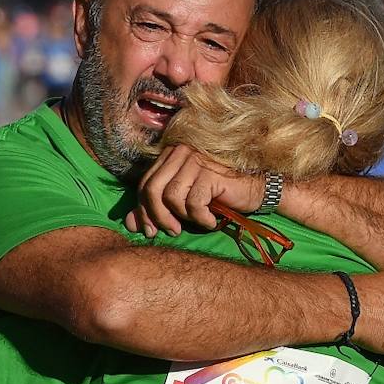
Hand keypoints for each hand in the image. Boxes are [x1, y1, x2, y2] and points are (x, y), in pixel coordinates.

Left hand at [123, 144, 264, 237]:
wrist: (254, 191)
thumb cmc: (218, 197)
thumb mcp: (182, 205)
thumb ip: (156, 210)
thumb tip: (129, 224)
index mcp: (170, 155)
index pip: (144, 183)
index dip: (143, 210)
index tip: (150, 231)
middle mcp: (180, 152)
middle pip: (152, 189)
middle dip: (157, 216)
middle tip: (170, 232)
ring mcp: (195, 160)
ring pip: (170, 196)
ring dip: (182, 216)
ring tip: (196, 222)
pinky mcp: (209, 172)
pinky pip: (193, 202)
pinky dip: (201, 218)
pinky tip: (211, 221)